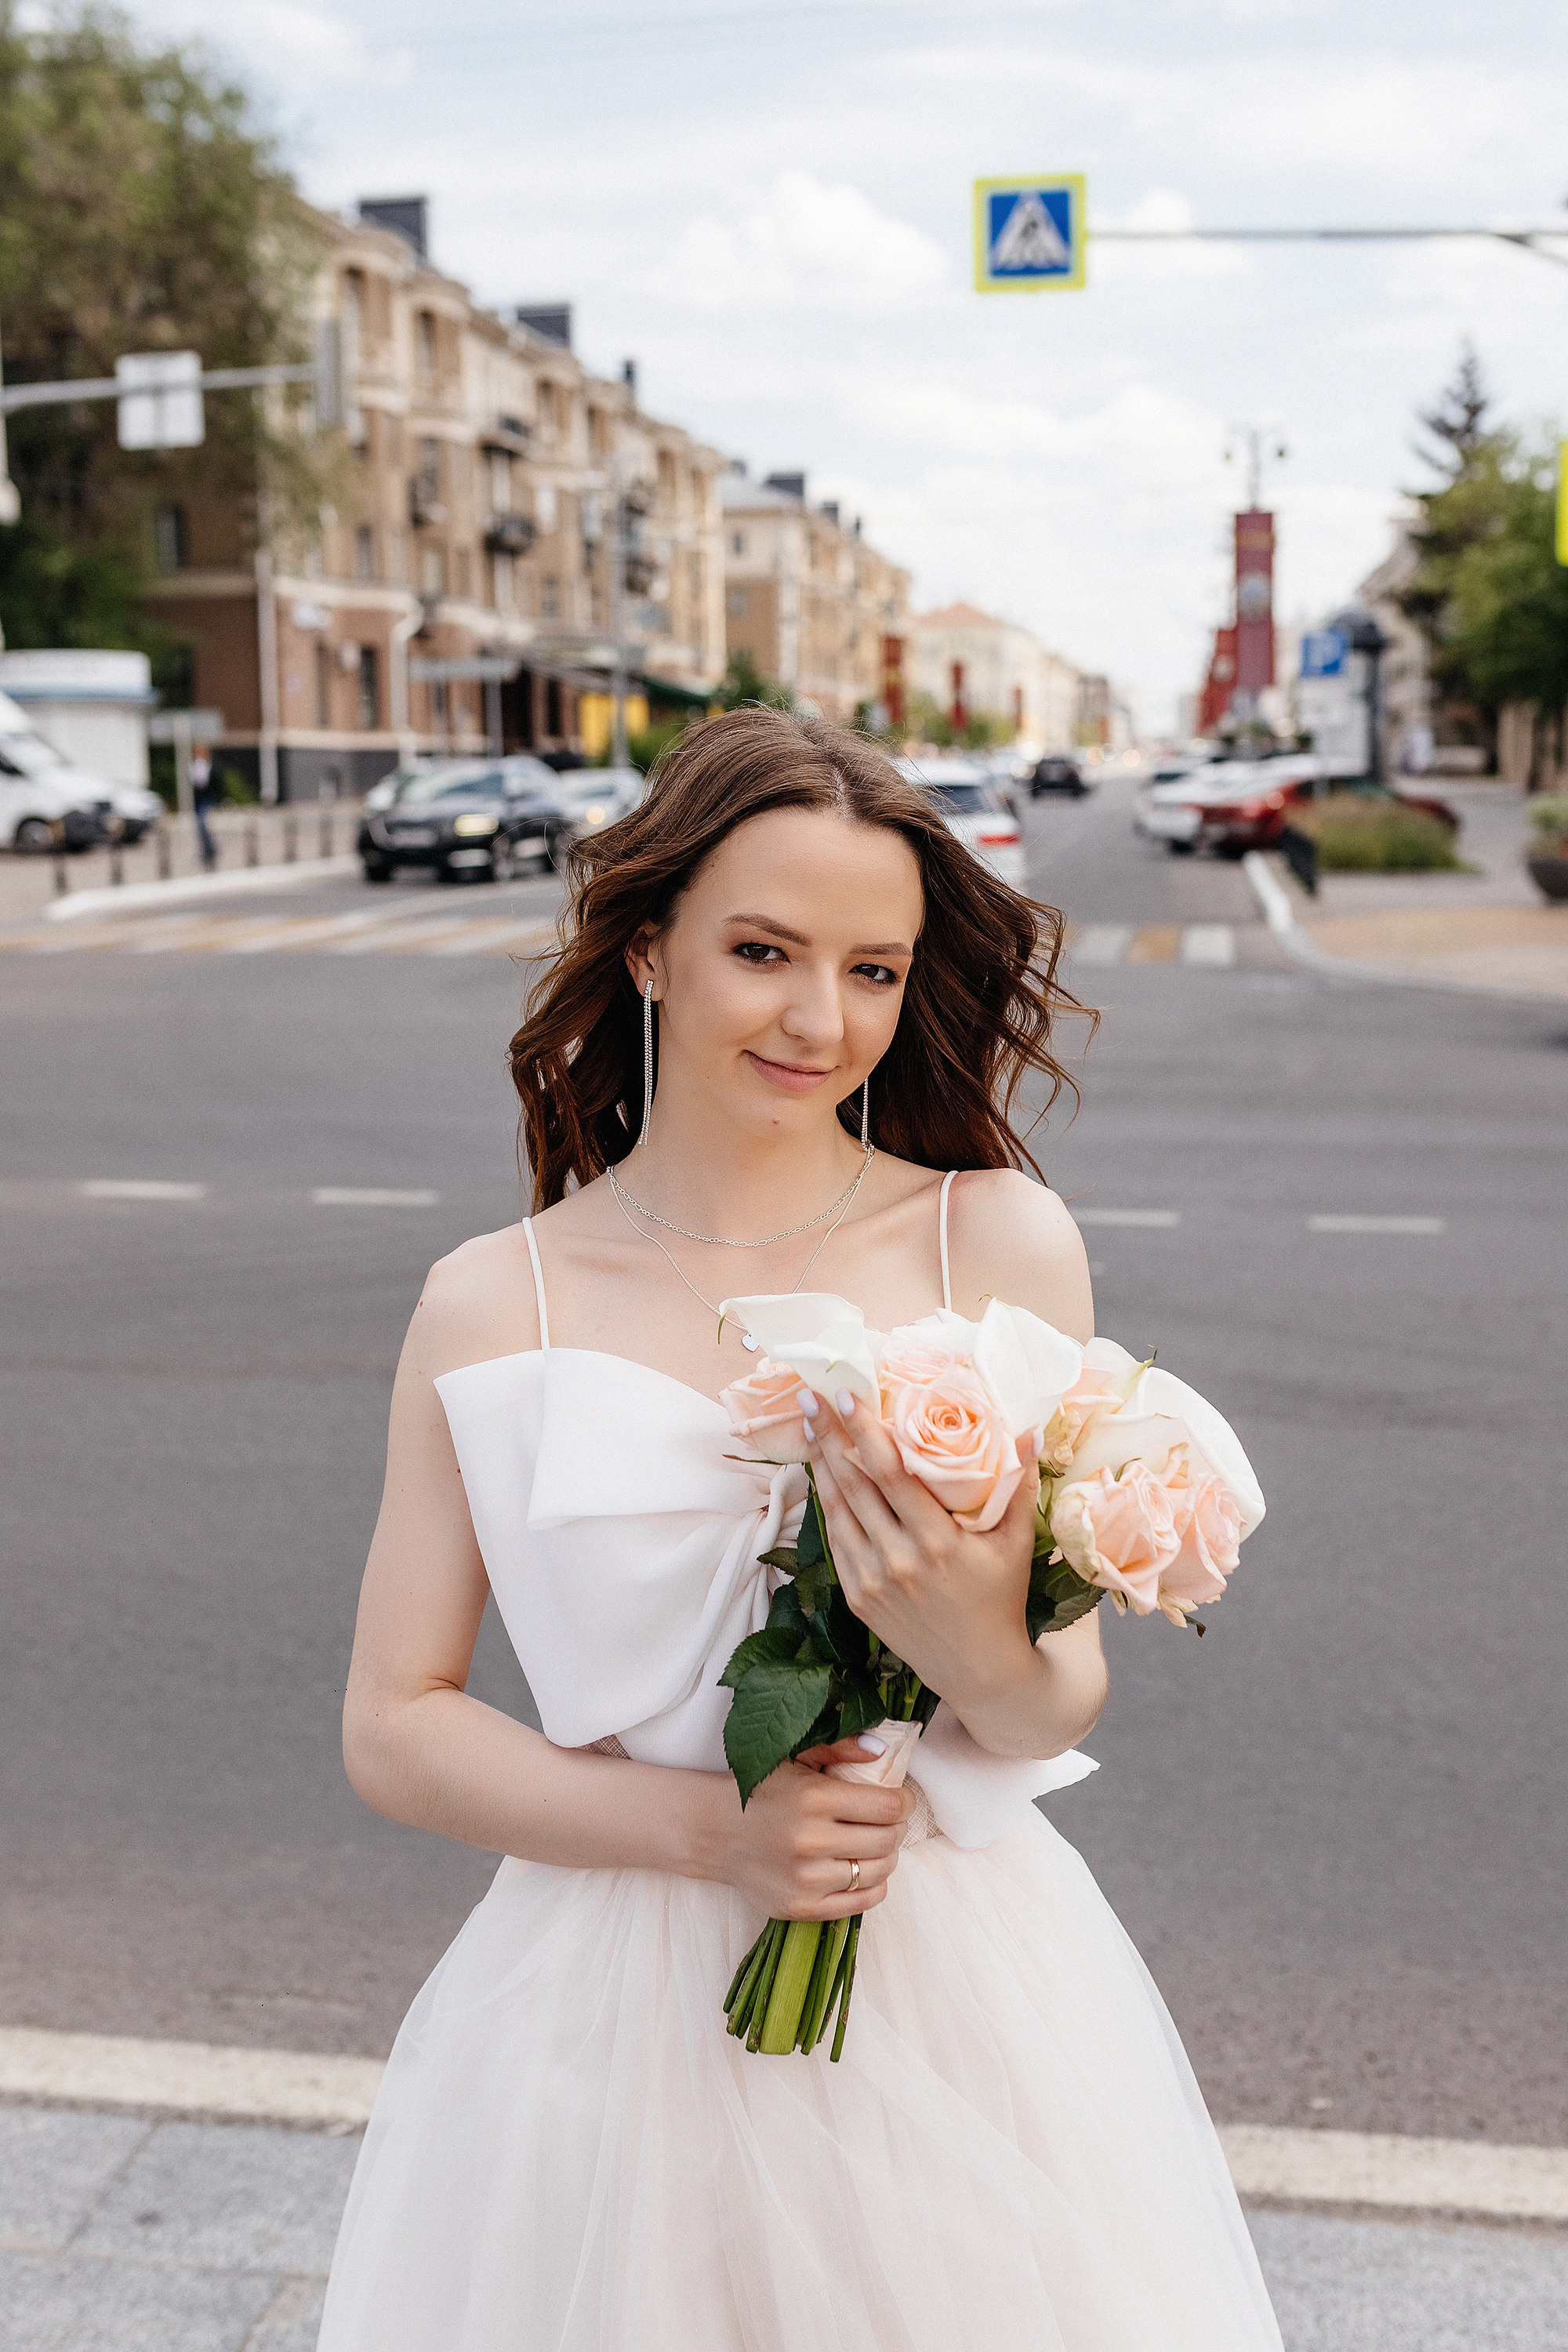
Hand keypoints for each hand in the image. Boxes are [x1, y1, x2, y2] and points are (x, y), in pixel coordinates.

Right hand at [712, 1736, 913, 1919]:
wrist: (713, 1831)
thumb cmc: (762, 1790)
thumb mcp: (796, 1757)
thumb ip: (840, 1747)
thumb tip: (883, 1750)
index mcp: (813, 1798)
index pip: (888, 1806)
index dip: (904, 1801)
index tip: (901, 1797)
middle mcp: (810, 1841)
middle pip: (887, 1840)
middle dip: (896, 1827)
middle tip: (888, 1820)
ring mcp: (805, 1879)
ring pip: (879, 1872)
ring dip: (886, 1856)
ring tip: (875, 1843)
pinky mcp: (800, 1907)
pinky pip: (861, 1903)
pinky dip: (873, 1886)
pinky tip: (862, 1869)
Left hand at [802, 1388, 1044, 1728]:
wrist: (979, 1671)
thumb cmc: (1001, 1600)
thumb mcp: (1016, 1543)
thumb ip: (1020, 1484)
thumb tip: (1030, 1428)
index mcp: (937, 1541)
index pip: (891, 1473)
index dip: (864, 1431)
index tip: (846, 1395)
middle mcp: (898, 1560)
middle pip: (854, 1484)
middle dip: (829, 1436)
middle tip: (810, 1395)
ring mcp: (872, 1581)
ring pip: (837, 1511)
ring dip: (820, 1465)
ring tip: (809, 1425)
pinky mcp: (857, 1598)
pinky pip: (835, 1541)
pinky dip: (826, 1505)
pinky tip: (821, 1476)